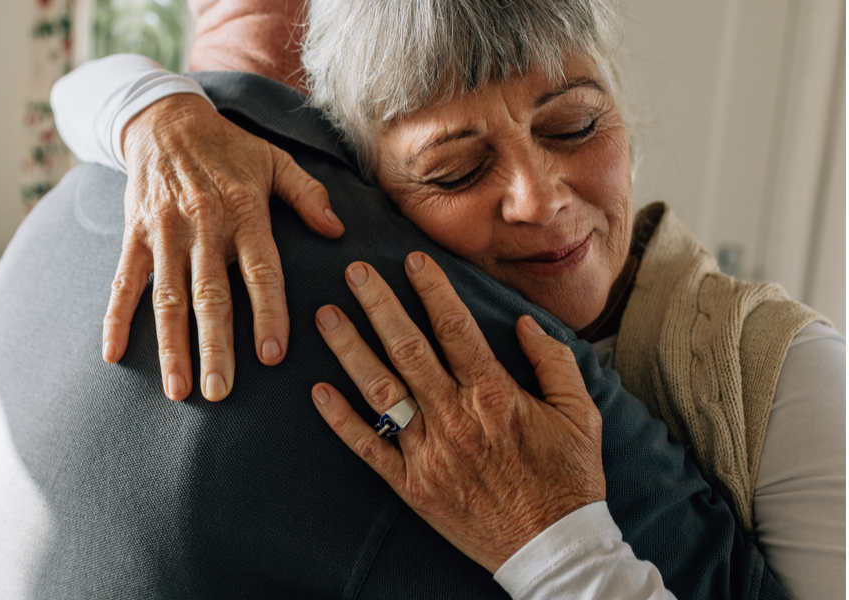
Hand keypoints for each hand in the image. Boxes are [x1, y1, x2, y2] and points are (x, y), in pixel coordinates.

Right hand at [105, 93, 343, 400]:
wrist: (164, 120)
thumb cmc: (228, 147)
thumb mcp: (275, 159)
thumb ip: (308, 195)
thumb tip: (337, 231)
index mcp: (244, 211)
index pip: (260, 270)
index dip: (267, 312)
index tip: (271, 355)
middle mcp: (203, 225)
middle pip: (210, 294)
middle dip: (214, 346)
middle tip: (219, 391)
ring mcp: (165, 232)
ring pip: (167, 297)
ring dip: (171, 346)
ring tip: (177, 389)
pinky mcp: (135, 235)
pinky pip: (124, 282)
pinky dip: (116, 319)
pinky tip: (114, 355)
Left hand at [310, 253, 604, 572]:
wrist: (552, 549)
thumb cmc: (569, 479)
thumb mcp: (581, 414)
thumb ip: (555, 362)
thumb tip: (524, 323)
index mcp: (494, 394)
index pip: (455, 327)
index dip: (431, 289)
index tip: (411, 259)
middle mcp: (455, 417)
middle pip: (407, 347)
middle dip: (378, 304)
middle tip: (353, 271)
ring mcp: (428, 452)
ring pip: (380, 390)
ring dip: (349, 349)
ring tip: (325, 316)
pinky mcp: (411, 485)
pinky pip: (368, 447)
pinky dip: (340, 419)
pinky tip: (318, 391)